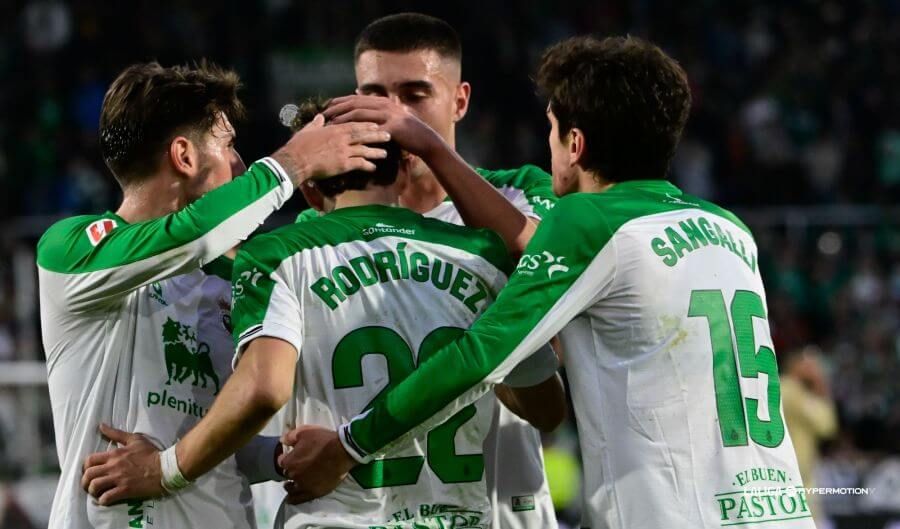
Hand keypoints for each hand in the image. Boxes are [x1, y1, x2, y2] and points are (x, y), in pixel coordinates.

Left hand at [81, 424, 164, 504]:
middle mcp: (113, 466)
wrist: (166, 467)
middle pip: (89, 474)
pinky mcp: (125, 490)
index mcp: (114, 454)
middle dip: (85, 482)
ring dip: (93, 491)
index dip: (85, 467)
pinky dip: (103, 500)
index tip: (90, 471)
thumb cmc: (151, 453)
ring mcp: (119, 479)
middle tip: (91, 485)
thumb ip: (116, 434)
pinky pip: (106, 498)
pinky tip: (106, 500)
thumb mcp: (135, 439)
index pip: (90, 460)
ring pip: (94, 486)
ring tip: (98, 493)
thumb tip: (101, 425)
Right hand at [272, 114, 391, 185]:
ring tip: (385, 153)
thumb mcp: (308, 130)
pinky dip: (367, 165)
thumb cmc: (299, 145)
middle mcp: (342, 139)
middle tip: (389, 135)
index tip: (376, 124)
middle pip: (363, 136)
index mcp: (334, 129)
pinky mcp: (343, 164)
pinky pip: (359, 164)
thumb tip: (320, 117)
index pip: (355, 124)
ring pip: (364, 150)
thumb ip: (316, 123)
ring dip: (375, 152)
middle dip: (377, 135)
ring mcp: (343, 151)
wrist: (296, 160)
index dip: (367, 125)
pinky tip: (373, 168)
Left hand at [277, 425, 355, 503]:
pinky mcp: (314, 493)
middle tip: (294, 468)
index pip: (281, 462)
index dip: (284, 458)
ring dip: (289, 486)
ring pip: (291, 489)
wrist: (342, 452)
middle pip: (287, 474)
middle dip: (289, 470)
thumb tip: (281, 440)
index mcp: (290, 461)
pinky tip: (291, 499)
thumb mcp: (304, 432)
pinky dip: (294, 499)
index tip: (288, 456)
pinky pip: (299, 499)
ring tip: (290, 485)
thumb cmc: (323, 440)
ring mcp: (303, 485)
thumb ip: (289, 437)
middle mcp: (294, 475)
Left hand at [323, 95, 443, 159]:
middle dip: (337, 108)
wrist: (425, 140)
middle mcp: (384, 104)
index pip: (356, 98)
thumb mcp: (392, 116)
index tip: (327, 106)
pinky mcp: (391, 127)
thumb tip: (360, 98)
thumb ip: (377, 109)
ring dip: (343, 118)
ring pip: (360, 113)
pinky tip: (347, 136)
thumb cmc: (407, 131)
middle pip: (355, 103)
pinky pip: (370, 128)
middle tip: (323, 114)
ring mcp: (388, 115)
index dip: (340, 102)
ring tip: (330, 123)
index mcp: (382, 101)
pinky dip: (357, 131)